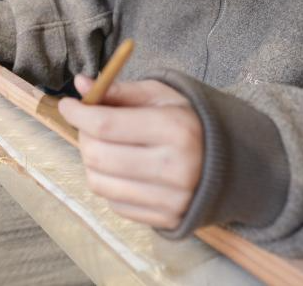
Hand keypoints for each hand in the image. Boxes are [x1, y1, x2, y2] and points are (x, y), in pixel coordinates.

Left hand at [58, 76, 202, 229]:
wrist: (234, 164)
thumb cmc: (189, 123)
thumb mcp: (161, 96)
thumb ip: (119, 91)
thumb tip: (80, 84)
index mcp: (175, 129)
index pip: (106, 125)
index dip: (78, 114)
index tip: (68, 105)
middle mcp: (175, 168)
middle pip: (98, 156)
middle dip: (83, 136)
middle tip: (88, 126)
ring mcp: (172, 199)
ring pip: (99, 183)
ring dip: (91, 162)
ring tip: (104, 147)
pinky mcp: (167, 219)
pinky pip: (115, 204)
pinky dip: (109, 184)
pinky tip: (122, 170)